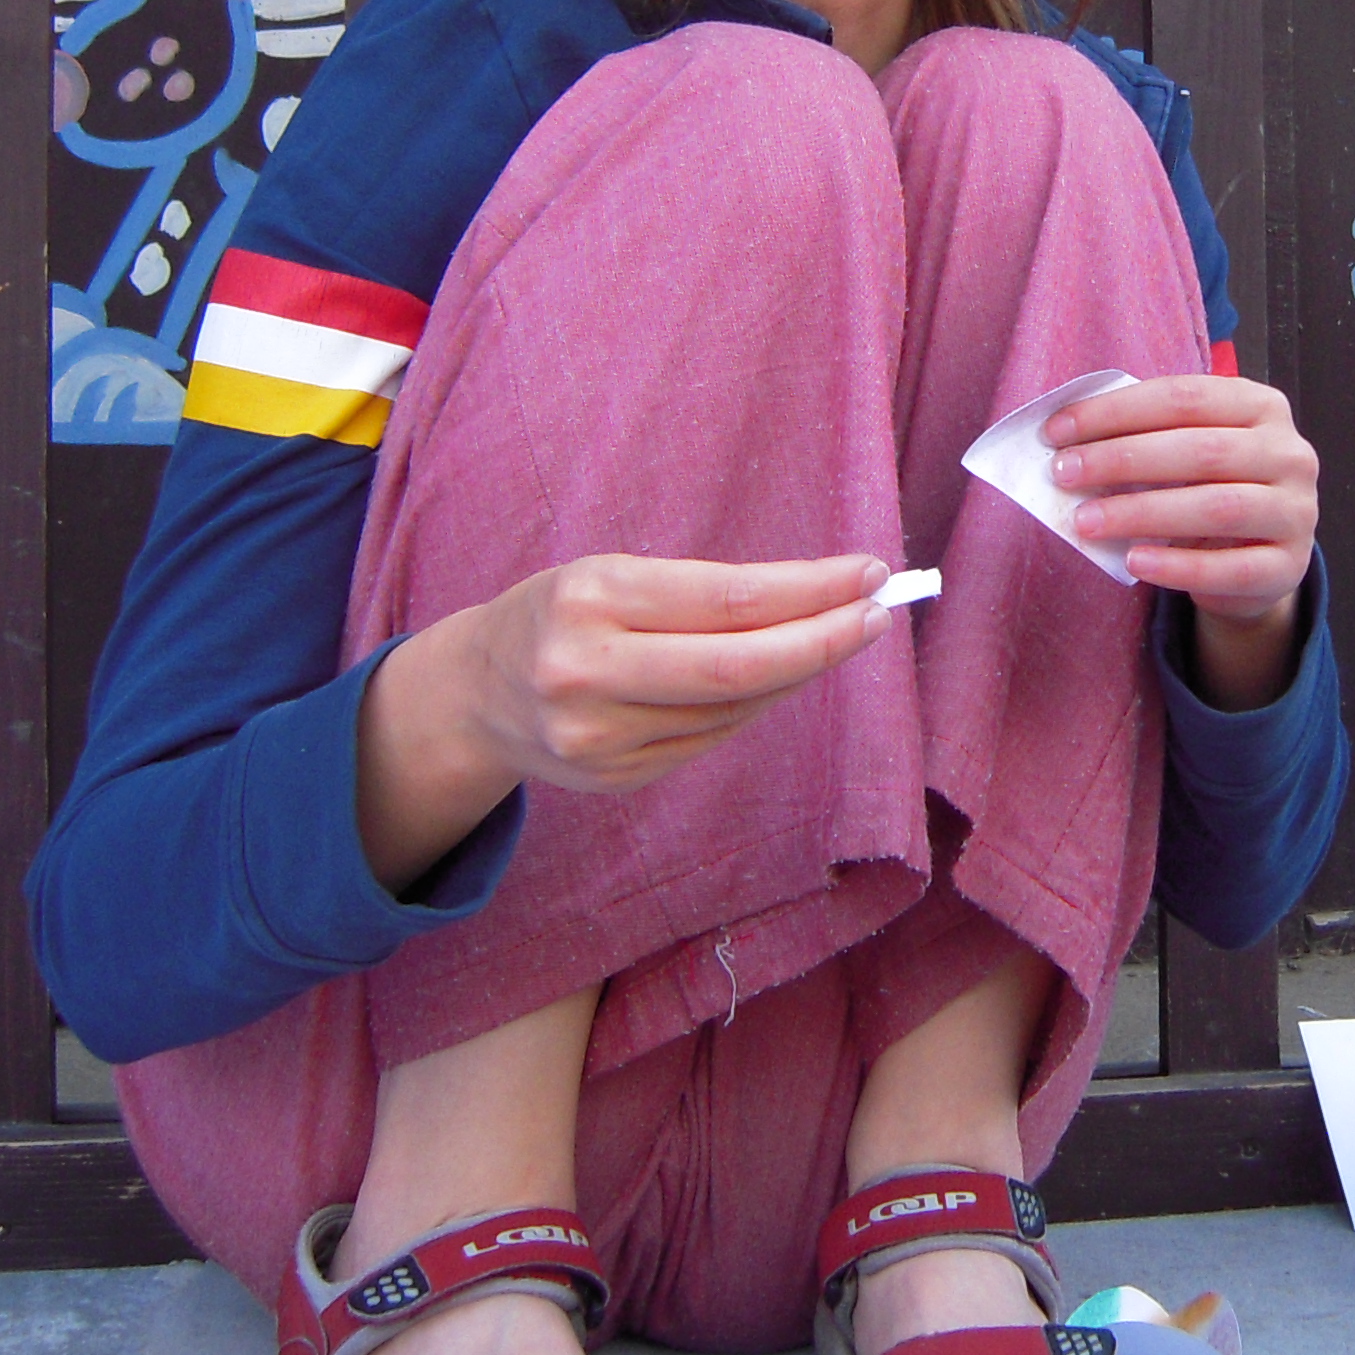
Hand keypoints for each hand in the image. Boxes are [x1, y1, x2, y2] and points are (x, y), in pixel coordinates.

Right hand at [358, 554, 895, 884]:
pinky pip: (709, 741)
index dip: (810, 590)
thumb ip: (704, 593)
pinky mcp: (613, 780)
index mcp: (591, 597)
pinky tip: (769, 681)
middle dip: (822, 641)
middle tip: (878, 615)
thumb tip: (822, 602)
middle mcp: (586, 671)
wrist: (477, 693)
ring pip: (732, 710)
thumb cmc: (562, 612)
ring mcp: (597, 738)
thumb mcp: (611, 574)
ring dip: (793, 675)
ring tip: (826, 638)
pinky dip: (751, 709)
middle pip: (738, 668)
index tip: (869, 573)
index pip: (730, 599)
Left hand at [1042, 373, 1316, 625]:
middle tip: (1064, 474)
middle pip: (1200, 449)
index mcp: (1262, 407)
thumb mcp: (1189, 451)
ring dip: (1142, 512)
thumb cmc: (1210, 490)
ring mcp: (1296, 511)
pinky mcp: (1289, 567)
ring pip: (1217, 507)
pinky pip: (1231, 568)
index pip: (1184, 397)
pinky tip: (1134, 562)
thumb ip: (1146, 437)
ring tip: (1086, 522)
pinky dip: (1178, 565)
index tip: (1057, 432)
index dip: (1116, 411)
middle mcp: (1289, 453)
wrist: (1260, 563)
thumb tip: (1068, 443)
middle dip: (1122, 460)